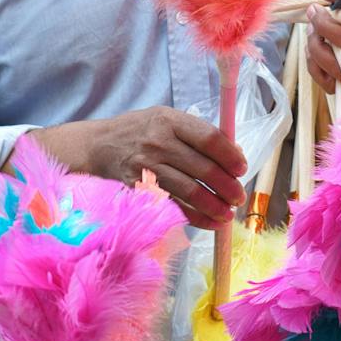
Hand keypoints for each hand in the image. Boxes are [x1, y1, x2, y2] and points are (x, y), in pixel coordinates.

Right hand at [30, 108, 244, 230]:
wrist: (99, 146)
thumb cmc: (141, 131)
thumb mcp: (166, 119)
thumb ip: (197, 133)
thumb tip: (235, 154)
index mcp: (169, 120)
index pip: (209, 138)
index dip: (230, 156)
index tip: (241, 168)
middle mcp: (158, 142)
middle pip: (203, 168)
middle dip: (227, 186)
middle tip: (238, 196)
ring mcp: (147, 167)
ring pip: (190, 191)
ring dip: (214, 206)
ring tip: (227, 213)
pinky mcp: (139, 189)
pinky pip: (173, 206)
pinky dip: (195, 217)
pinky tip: (208, 221)